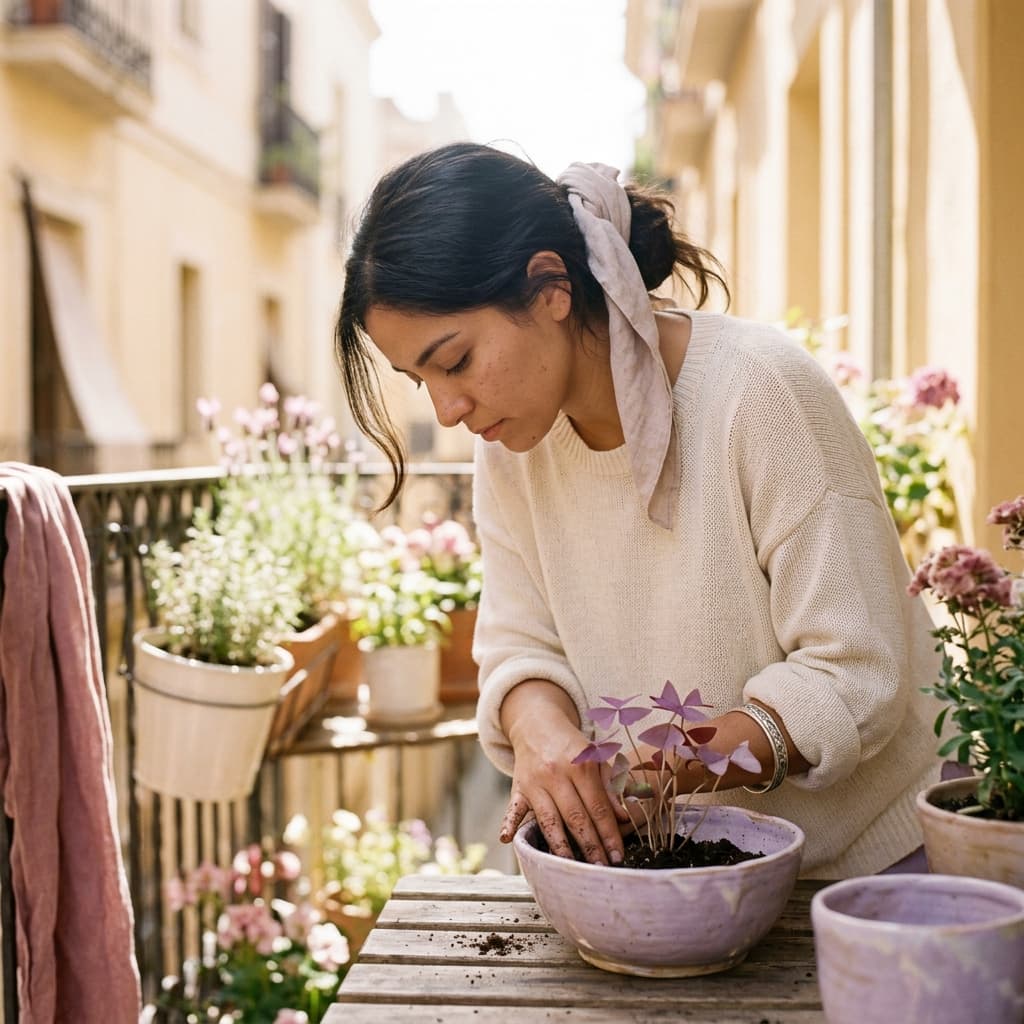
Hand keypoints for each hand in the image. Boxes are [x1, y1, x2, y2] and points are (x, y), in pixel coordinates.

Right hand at [497, 681, 629, 864]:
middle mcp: (556, 774)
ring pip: (549, 820)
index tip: (618, 856)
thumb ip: (610, 787)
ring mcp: (535, 782)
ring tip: (571, 869)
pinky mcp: (517, 788)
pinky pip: (513, 809)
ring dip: (561, 847)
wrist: (537, 726)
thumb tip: (624, 818)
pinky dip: (508, 823)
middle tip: (601, 871)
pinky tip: (507, 839)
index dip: (609, 834)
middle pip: (575, 817)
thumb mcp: (596, 759)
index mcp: (580, 765)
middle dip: (590, 847)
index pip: (598, 807)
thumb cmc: (572, 747)